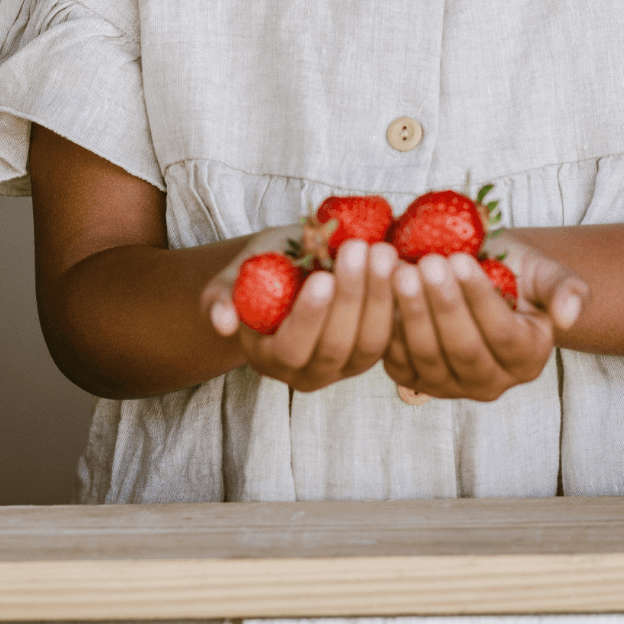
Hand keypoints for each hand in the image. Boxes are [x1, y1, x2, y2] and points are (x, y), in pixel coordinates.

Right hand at [201, 227, 398, 392]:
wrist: (290, 270)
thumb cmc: (259, 271)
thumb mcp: (233, 278)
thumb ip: (221, 297)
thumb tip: (222, 321)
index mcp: (271, 358)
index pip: (292, 348)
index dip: (308, 317)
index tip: (322, 277)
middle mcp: (309, 372)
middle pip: (336, 346)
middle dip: (351, 296)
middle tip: (361, 250)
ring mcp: (346, 366)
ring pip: (370, 342)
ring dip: (380, 295)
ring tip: (382, 251)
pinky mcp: (373, 349)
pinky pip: (393, 333)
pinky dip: (399, 299)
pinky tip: (402, 263)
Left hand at [383, 237, 588, 401]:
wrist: (481, 276)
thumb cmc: (515, 272)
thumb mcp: (546, 272)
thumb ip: (566, 289)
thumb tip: (569, 315)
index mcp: (527, 360)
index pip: (502, 334)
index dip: (480, 299)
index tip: (461, 259)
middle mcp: (490, 384)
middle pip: (463, 351)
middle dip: (443, 305)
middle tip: (428, 263)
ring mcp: (448, 386)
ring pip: (427, 356)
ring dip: (412, 313)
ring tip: (402, 270)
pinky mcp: (412, 377)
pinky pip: (397, 357)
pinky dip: (388, 324)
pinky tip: (382, 288)